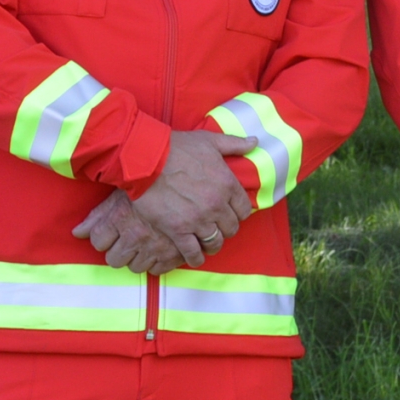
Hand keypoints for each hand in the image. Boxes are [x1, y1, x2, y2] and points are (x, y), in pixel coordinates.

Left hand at [73, 189, 184, 273]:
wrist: (192, 178)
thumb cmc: (156, 180)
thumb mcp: (124, 192)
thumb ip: (98, 215)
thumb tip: (76, 233)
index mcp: (120, 218)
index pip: (98, 241)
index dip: (103, 238)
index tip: (111, 234)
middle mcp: (135, 235)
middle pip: (114, 260)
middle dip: (120, 252)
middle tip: (129, 241)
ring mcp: (155, 246)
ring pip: (136, 267)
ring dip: (138, 259)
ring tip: (146, 245)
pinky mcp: (175, 254)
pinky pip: (158, 270)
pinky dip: (159, 263)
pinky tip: (161, 251)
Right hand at [123, 129, 254, 267]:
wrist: (146, 159)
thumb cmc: (177, 147)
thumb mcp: (210, 141)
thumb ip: (234, 144)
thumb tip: (254, 142)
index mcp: (227, 184)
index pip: (244, 209)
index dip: (238, 212)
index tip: (231, 213)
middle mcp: (216, 205)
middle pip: (231, 228)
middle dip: (226, 228)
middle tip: (219, 228)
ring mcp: (197, 220)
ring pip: (214, 242)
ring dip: (213, 244)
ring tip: (208, 243)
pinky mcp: (178, 230)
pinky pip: (192, 252)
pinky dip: (195, 258)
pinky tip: (195, 257)